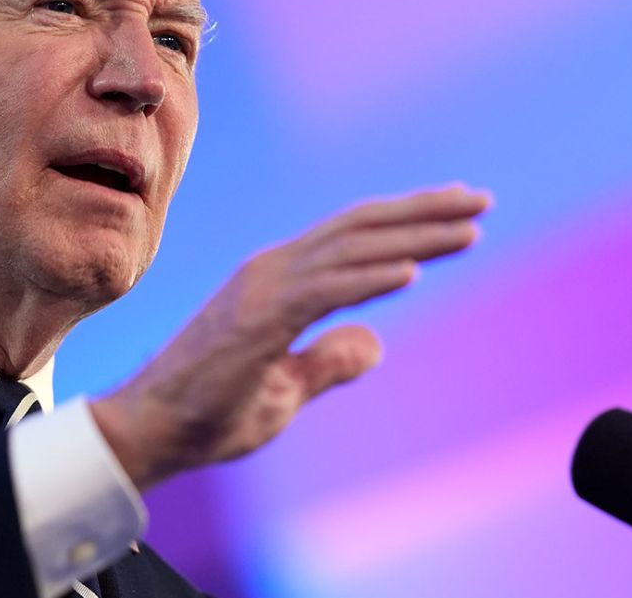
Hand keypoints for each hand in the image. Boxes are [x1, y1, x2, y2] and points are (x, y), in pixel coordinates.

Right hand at [91, 184, 491, 490]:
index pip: (351, 239)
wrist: (150, 431)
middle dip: (424, 212)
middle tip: (481, 199)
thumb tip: (375, 343)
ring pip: (350, 250)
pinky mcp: (257, 320)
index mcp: (277, 282)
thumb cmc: (209, 413)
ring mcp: (261, 291)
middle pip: (359, 228)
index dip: (405, 221)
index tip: (457, 212)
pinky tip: (414, 270)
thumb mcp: (287, 390)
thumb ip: (328, 362)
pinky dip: (370, 277)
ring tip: (468, 228)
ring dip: (413, 236)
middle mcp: (271, 272)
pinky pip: (324, 291)